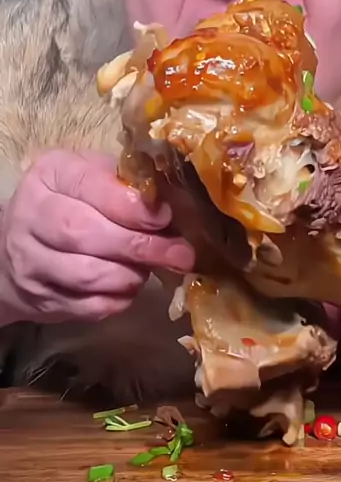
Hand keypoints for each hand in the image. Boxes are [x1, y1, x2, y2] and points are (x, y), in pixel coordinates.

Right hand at [0, 150, 194, 323]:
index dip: (130, 205)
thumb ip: (126, 184)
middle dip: (139, 245)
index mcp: (50, 174)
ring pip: (86, 274)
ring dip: (131, 275)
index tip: (164, 216)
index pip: (89, 186)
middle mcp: (31, 215)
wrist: (19, 244)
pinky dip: (119, 299)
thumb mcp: (93, 176)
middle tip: (180, 254)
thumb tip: (170, 205)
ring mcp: (30, 261)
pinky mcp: (40, 299)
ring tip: (150, 268)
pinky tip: (130, 287)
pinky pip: (88, 307)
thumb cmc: (72, 201)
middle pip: (84, 233)